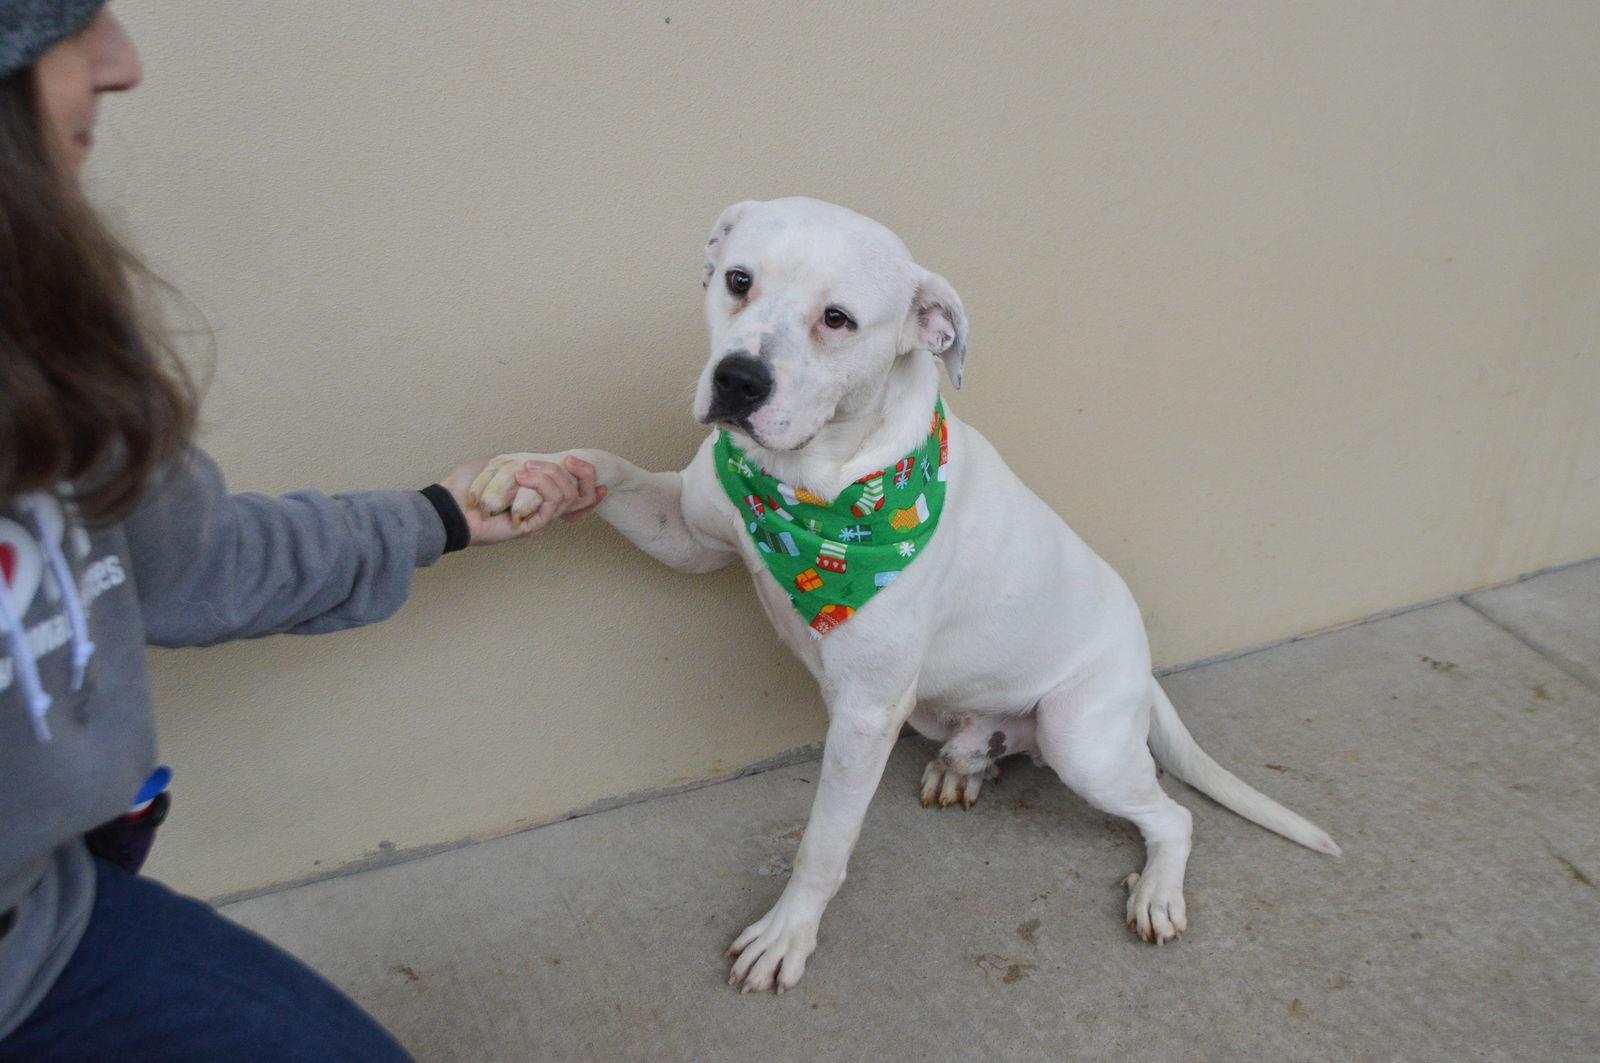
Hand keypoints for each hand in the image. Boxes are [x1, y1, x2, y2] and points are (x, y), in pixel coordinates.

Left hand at [443, 455, 605, 544]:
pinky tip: (523, 477)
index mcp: (537, 494)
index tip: (588, 466)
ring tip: (525, 470)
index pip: (575, 494)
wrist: (450, 505)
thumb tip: (547, 458)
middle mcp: (541, 508)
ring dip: (550, 476)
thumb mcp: (501, 461)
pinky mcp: (531, 527)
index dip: (590, 482)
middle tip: (565, 459)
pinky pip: (552, 505)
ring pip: (567, 497)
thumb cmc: (469, 486)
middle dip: (582, 473)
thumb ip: (525, 460)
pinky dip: (541, 486)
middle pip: (582, 496)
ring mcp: (538, 518)